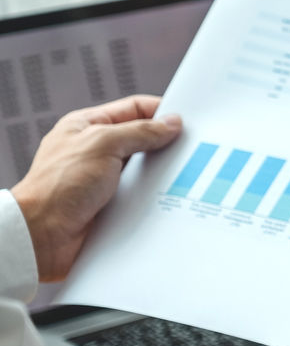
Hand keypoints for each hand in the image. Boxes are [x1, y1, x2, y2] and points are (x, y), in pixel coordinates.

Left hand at [11, 96, 181, 280]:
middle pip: (143, 139)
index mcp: (88, 127)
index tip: (187, 119)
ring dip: (163, 173)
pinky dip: (156, 196)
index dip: (161, 111)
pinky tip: (170, 197)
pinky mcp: (112, 205)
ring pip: (145, 170)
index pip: (133, 109)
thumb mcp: (103, 144)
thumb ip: (140, 132)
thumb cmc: (57, 187)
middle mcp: (96, 151)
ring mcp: (104, 179)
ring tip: (183, 173)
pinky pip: (143, 195)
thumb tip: (171, 123)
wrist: (42, 236)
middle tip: (192, 148)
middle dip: (166, 144)